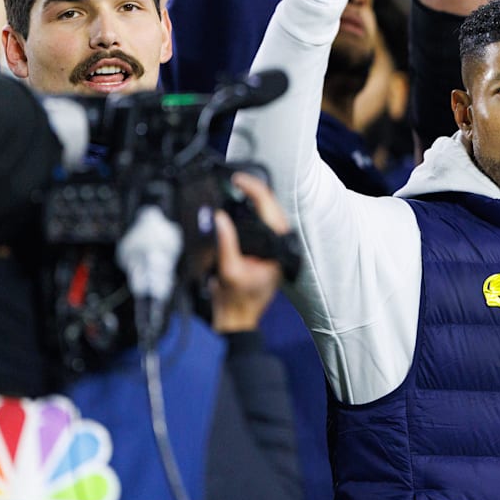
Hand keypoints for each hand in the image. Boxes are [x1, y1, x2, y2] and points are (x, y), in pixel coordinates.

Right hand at [212, 172, 290, 332]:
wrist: (238, 320)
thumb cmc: (237, 301)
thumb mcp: (228, 271)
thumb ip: (225, 242)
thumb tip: (219, 217)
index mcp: (277, 247)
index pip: (269, 207)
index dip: (253, 188)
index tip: (236, 180)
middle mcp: (280, 244)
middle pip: (271, 206)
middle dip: (254, 189)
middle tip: (235, 180)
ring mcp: (275, 247)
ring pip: (269, 213)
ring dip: (254, 199)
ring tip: (237, 187)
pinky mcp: (267, 249)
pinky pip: (262, 223)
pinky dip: (252, 211)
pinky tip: (241, 205)